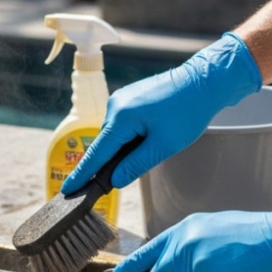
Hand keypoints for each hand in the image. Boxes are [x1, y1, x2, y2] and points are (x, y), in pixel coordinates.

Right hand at [61, 33, 262, 194]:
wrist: (204, 81)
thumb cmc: (188, 112)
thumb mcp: (163, 146)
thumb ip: (135, 164)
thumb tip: (114, 180)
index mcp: (121, 117)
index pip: (97, 153)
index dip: (82, 174)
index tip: (67, 189)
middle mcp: (115, 105)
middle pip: (106, 144)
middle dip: (111, 162)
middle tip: (120, 179)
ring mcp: (121, 99)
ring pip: (116, 134)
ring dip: (125, 147)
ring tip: (151, 148)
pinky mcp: (130, 97)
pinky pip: (122, 123)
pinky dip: (129, 136)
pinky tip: (148, 138)